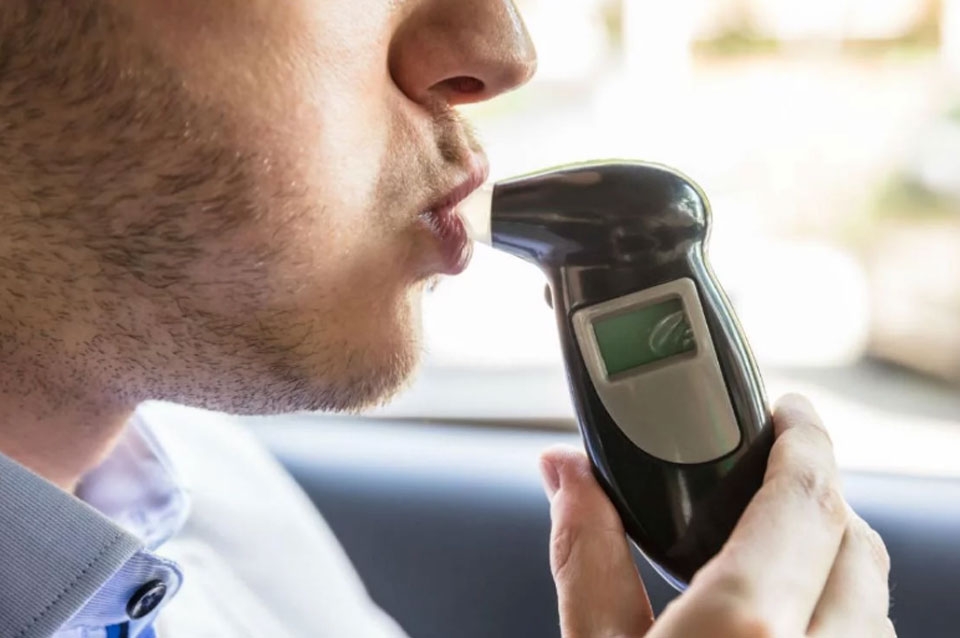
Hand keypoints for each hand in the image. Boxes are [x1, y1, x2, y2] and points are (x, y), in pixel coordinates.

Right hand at [540, 394, 894, 637]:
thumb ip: (587, 558)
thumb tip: (567, 475)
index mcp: (747, 629)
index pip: (805, 499)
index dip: (804, 439)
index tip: (790, 410)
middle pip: (857, 543)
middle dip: (819, 496)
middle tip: (771, 473)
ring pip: (876, 604)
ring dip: (835, 559)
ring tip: (773, 548)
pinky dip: (842, 616)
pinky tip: (787, 621)